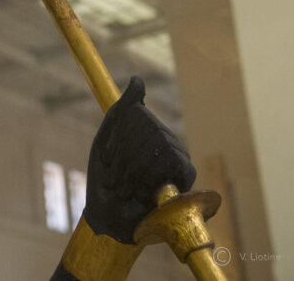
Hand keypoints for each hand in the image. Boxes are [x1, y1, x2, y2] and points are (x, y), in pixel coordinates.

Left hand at [83, 77, 195, 242]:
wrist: (110, 214)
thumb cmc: (106, 177)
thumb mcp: (106, 139)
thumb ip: (123, 110)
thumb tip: (137, 79)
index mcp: (149, 129)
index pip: (137, 113)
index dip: (118, 137)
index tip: (108, 156)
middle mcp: (167, 139)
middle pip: (148, 128)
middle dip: (124, 155)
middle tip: (117, 176)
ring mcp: (179, 157)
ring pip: (158, 144)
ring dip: (132, 170)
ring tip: (127, 186)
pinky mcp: (187, 176)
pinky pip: (172, 163)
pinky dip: (149, 179)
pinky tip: (143, 192)